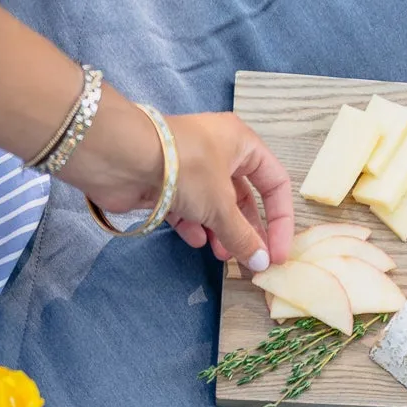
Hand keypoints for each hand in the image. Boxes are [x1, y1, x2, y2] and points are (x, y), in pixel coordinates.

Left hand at [62, 99, 292, 269]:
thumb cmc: (186, 168)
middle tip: (250, 261)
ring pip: (215, 206)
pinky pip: (189, 210)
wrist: (125, 157)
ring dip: (221, 232)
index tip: (278, 252)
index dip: (280, 219)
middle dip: (248, 230)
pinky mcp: (167, 185)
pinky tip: (195, 241)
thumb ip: (243, 236)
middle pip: (244, 198)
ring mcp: (191, 169)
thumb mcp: (221, 204)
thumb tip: (261, 262)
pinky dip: (194, 226)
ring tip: (221, 254)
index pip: (274, 182)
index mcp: (241, 143)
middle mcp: (218, 152)